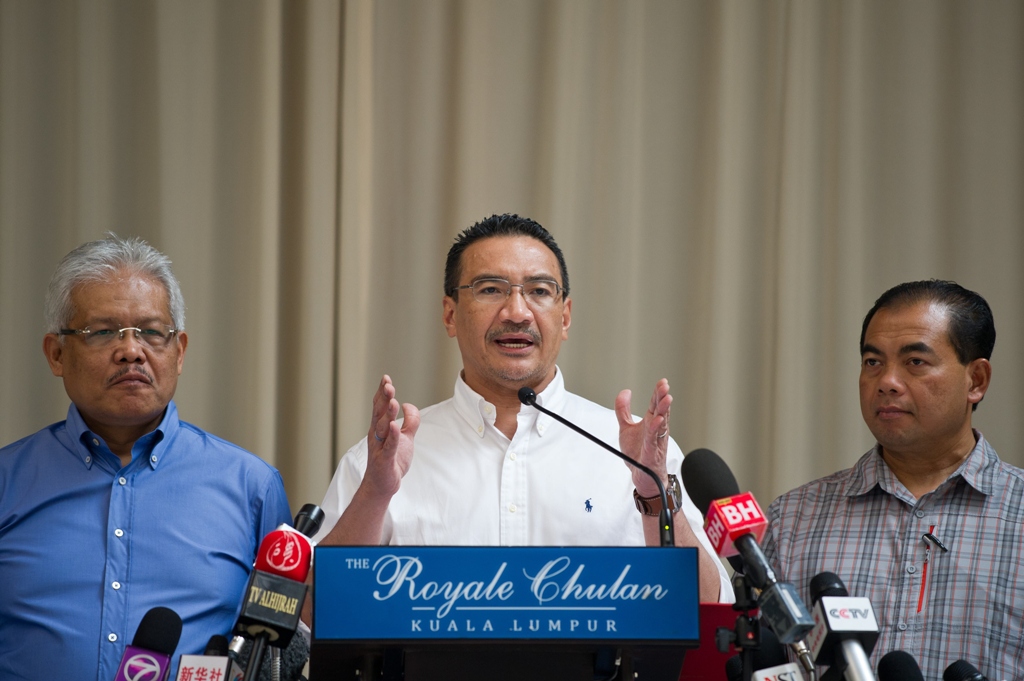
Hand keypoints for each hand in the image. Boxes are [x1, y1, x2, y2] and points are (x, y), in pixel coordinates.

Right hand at [363, 375, 419, 498]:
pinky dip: (392, 435)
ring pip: (383, 427)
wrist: (384, 484)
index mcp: (380, 428)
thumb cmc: (392, 460)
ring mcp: (380, 447)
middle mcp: (377, 435)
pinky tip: (395, 425)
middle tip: (388, 384)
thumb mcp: (406, 438)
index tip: (386, 378)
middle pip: (379, 413)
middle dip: (383, 398)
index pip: (380, 407)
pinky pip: (389, 446)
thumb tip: (409, 404)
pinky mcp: (385, 459)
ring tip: (393, 400)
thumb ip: (410, 421)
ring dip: (387, 414)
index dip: (382, 393)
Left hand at [615, 378, 671, 496]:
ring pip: (661, 422)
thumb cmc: (638, 452)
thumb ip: (623, 410)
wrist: (641, 474)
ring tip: (667, 398)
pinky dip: (656, 429)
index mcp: (651, 422)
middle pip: (660, 410)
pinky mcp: (652, 452)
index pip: (655, 404)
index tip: (662, 381)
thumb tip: (625, 392)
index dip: (658, 392)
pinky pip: (654, 439)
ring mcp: (656, 440)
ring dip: (664, 410)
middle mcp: (656, 429)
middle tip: (665, 386)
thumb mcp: (626, 428)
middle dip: (663, 397)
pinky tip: (657, 420)